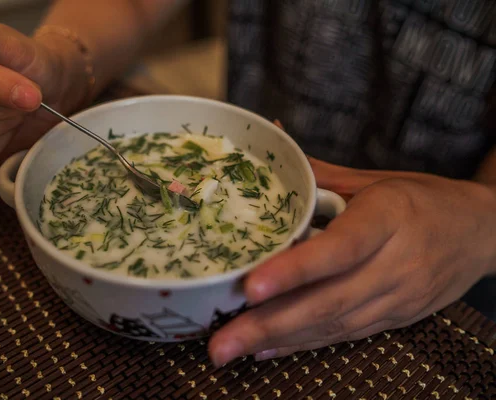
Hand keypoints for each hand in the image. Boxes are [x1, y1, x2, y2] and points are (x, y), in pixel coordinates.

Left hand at [208, 152, 495, 365]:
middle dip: (269, 324)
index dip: (295, 271)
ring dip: (278, 341)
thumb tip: (271, 140)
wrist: (482, 232)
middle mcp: (394, 265)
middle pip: (328, 301)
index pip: (339, 249)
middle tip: (219, 344)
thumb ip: (319, 173)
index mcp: (388, 219)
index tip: (250, 288)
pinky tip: (265, 350)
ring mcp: (396, 298)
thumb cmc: (423, 199)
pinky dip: (302, 345)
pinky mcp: (395, 319)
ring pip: (332, 325)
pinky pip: (344, 336)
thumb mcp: (374, 181)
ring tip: (230, 351)